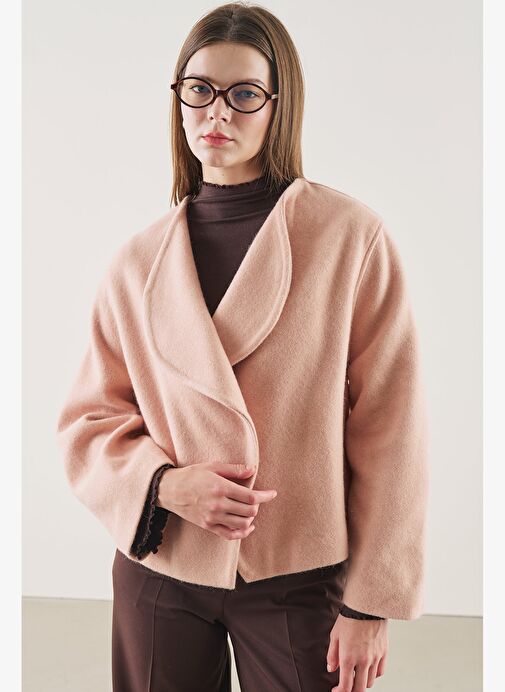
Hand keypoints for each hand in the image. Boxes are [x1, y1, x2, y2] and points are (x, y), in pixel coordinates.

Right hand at [157, 461, 277, 539]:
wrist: (169, 490)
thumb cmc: (191, 475)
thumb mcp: (212, 466)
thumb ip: (233, 469)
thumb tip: (252, 470)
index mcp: (220, 488)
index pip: (250, 496)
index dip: (265, 496)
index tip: (272, 493)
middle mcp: (218, 505)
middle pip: (249, 511)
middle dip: (258, 505)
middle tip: (258, 498)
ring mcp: (213, 518)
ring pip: (242, 524)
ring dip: (251, 517)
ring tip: (250, 509)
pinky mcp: (208, 526)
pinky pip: (230, 535)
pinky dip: (242, 533)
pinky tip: (248, 527)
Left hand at [326, 614, 387, 690]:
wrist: (366, 606)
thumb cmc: (349, 618)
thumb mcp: (335, 636)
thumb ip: (332, 655)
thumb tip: (331, 669)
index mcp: (348, 657)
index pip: (346, 686)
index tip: (336, 691)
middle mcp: (363, 661)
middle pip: (359, 689)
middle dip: (352, 691)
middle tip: (347, 687)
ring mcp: (375, 658)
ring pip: (370, 682)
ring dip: (362, 682)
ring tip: (356, 675)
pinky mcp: (384, 652)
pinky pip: (380, 672)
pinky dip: (374, 674)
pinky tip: (368, 669)